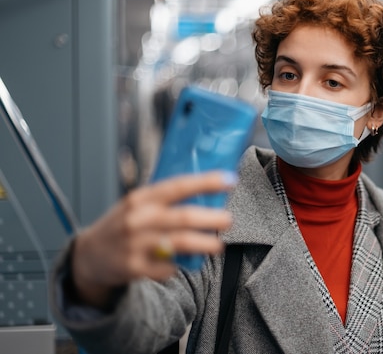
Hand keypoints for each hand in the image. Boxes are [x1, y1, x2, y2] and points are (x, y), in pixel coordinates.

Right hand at [71, 171, 234, 307]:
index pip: (178, 186)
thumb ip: (164, 199)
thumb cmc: (121, 225)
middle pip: (183, 217)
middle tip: (228, 220)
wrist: (87, 256)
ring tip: (218, 246)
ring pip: (179, 243)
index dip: (206, 182)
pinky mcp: (134, 267)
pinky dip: (178, 266)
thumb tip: (206, 192)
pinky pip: (167, 268)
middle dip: (211, 218)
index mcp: (141, 198)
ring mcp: (135, 243)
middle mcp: (138, 218)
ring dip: (204, 244)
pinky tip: (182, 263)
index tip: (229, 180)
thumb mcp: (136, 204)